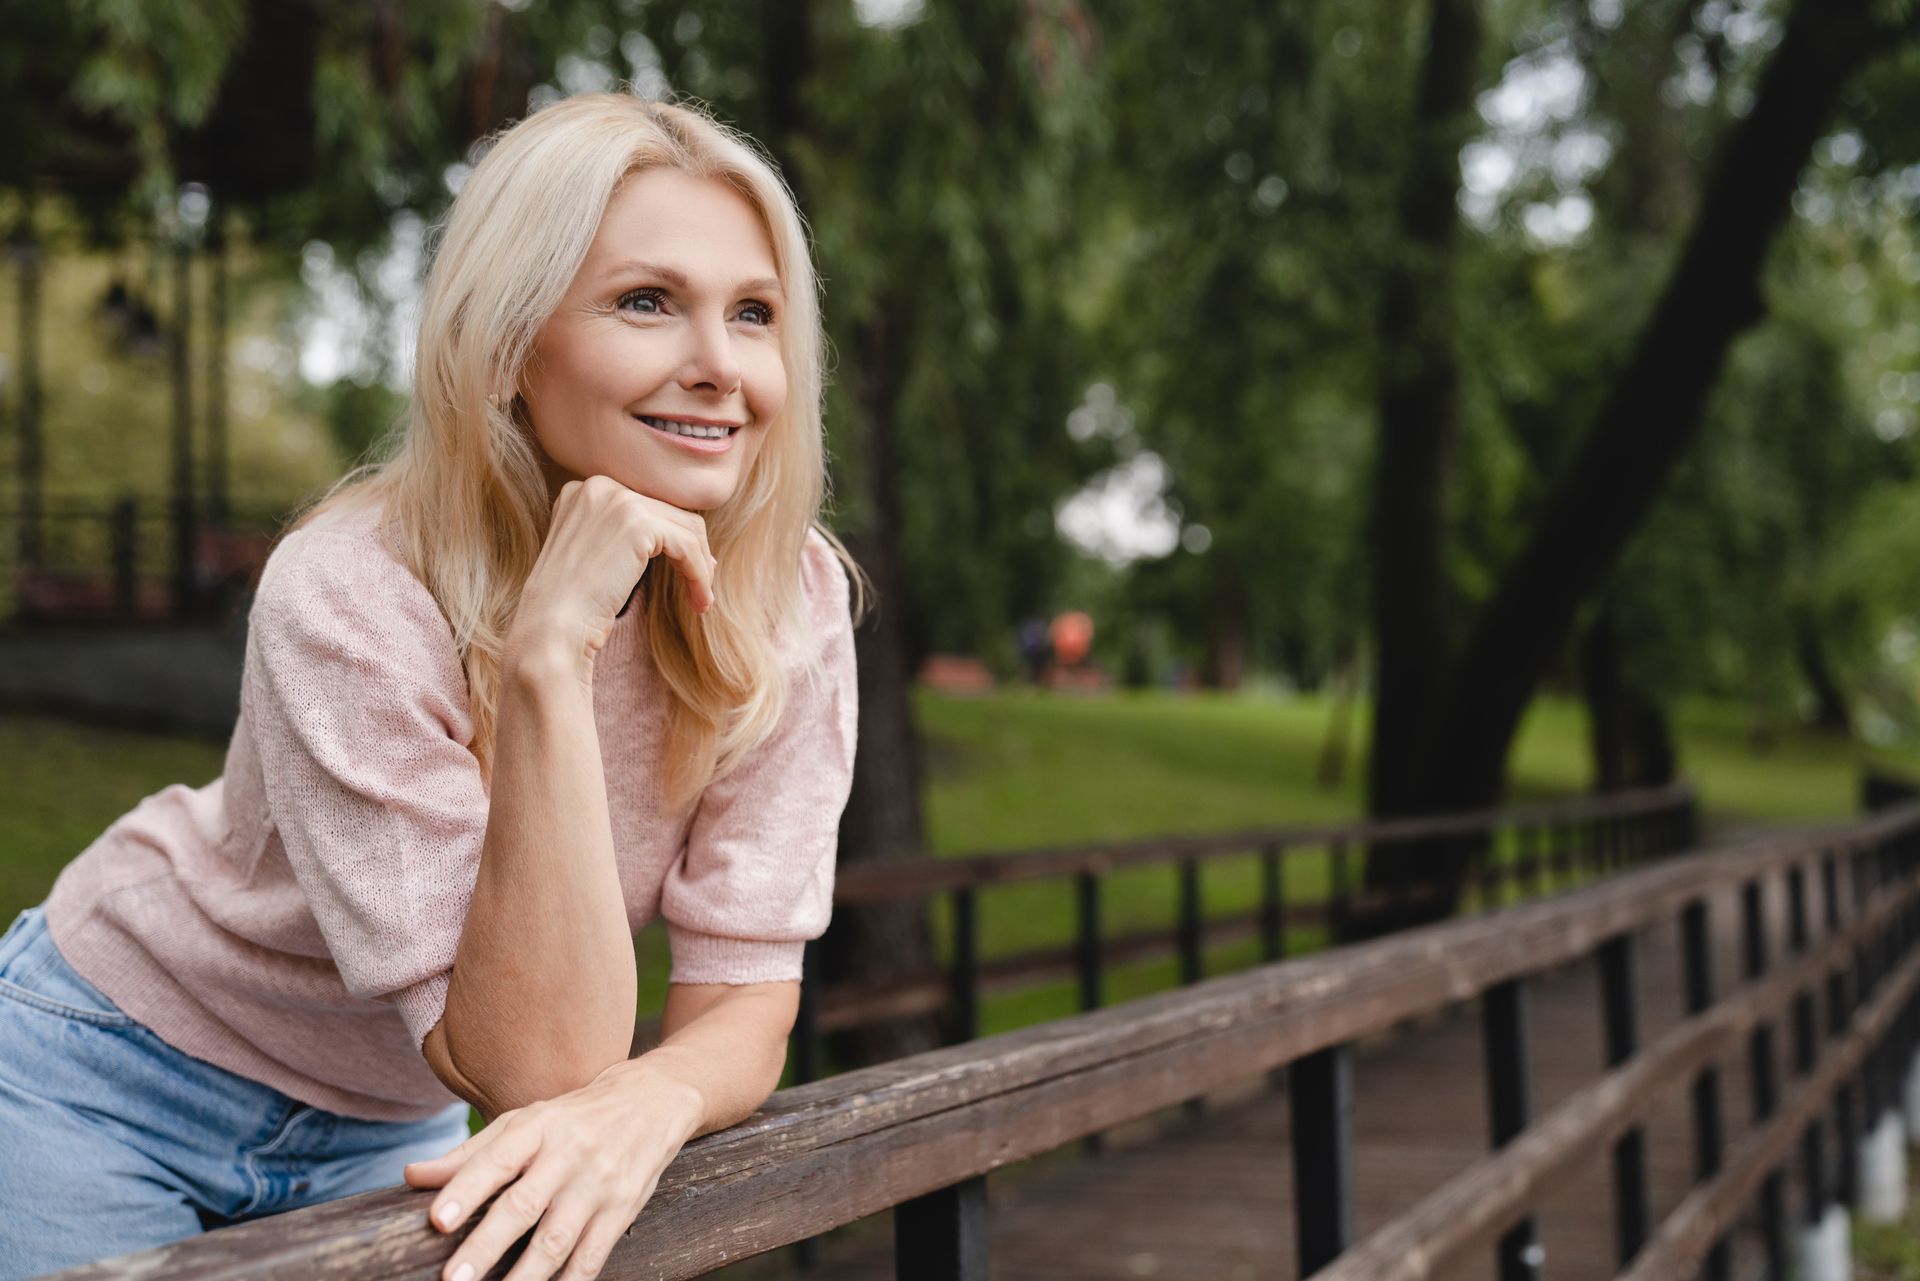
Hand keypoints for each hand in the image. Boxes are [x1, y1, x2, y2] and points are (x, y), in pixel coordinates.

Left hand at [403, 1060, 704, 1280]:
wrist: (652, 1102)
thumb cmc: (573, 1118)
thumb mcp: (524, 1121)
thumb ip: (469, 1154)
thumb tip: (412, 1176)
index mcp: (538, 1128)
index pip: (497, 1158)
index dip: (466, 1189)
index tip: (437, 1219)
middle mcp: (569, 1156)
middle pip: (525, 1205)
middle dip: (487, 1245)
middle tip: (453, 1279)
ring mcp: (598, 1187)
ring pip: (557, 1240)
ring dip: (524, 1277)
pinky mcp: (622, 1212)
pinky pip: (592, 1257)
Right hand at [508, 475, 717, 680]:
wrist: (551, 626)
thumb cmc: (572, 605)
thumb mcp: (594, 554)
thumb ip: (623, 533)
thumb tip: (682, 534)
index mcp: (584, 491)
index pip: (646, 505)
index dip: (670, 538)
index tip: (686, 569)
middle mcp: (599, 486)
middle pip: (669, 512)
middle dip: (692, 551)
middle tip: (700, 586)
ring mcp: (618, 500)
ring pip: (685, 528)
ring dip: (700, 566)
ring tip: (701, 599)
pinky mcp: (638, 523)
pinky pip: (688, 545)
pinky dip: (699, 575)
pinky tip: (699, 601)